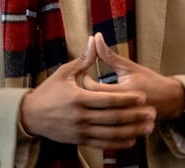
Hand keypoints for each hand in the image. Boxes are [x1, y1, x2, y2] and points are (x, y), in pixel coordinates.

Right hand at [19, 36, 155, 148]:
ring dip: (131, 132)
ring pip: (111, 134)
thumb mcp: (64, 72)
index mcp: (78, 98)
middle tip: (152, 113)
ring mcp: (80, 131)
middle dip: (134, 117)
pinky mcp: (80, 140)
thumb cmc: (48, 91)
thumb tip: (95, 40)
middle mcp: (80, 117)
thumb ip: (83, 60)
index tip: (142, 97)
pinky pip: (103, 143)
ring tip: (147, 128)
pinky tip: (131, 139)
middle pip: (113, 119)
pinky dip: (118, 143)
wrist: (31, 116)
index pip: (108, 100)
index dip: (126, 99)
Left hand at [83, 33, 184, 120]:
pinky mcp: (127, 130)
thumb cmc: (149, 80)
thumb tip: (96, 37)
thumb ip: (109, 55)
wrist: (170, 100)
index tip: (85, 76)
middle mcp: (124, 109)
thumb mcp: (129, 66)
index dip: (86, 81)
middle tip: (84, 88)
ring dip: (93, 109)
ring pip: (100, 119)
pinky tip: (101, 112)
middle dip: (86, 96)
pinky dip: (102, 120)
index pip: (95, 89)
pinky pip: (108, 128)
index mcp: (123, 92)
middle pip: (94, 105)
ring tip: (91, 100)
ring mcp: (126, 122)